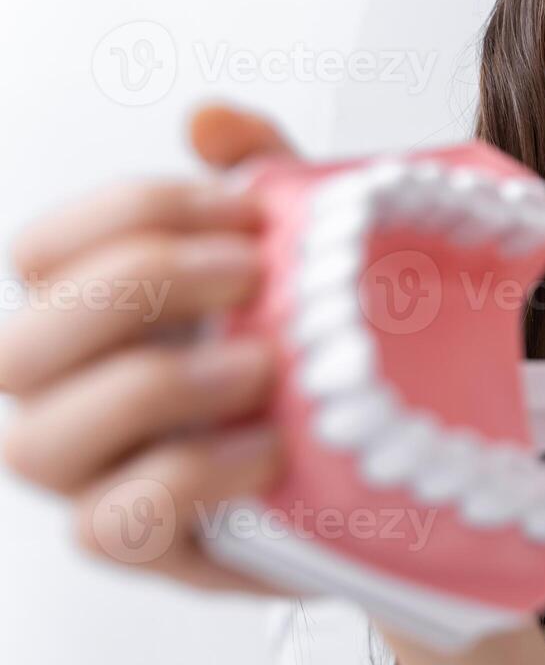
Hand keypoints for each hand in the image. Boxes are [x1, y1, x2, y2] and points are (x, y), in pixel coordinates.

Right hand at [0, 105, 297, 591]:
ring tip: (263, 366)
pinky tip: (271, 449)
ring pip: (36, 442)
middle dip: (141, 289)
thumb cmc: (321, 346)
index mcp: (92, 313)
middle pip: (17, 342)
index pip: (44, 249)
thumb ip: (264, 175)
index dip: (138, 213)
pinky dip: (190, 479)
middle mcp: (67, 394)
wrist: (389, 461)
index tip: (252, 213)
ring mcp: (94, 477)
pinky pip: (110, 526)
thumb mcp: (306, 251)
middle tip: (255, 275)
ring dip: (154, 389)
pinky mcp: (144, 546)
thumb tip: (209, 118)